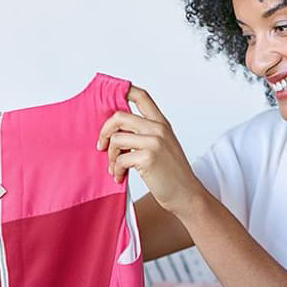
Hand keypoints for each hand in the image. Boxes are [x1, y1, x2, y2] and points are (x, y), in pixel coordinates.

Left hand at [97, 86, 205, 215]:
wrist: (186, 194)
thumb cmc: (171, 174)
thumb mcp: (161, 146)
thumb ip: (142, 134)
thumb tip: (113, 131)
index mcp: (161, 123)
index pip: (142, 96)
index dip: (123, 91)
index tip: (108, 98)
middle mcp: (158, 128)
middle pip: (119, 116)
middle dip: (104, 132)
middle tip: (101, 146)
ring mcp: (154, 141)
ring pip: (116, 139)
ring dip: (110, 156)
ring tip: (115, 168)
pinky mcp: (148, 157)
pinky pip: (119, 159)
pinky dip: (116, 170)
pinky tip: (120, 177)